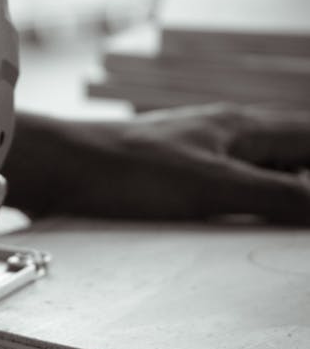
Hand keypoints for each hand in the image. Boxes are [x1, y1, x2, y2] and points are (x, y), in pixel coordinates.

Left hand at [6, 106, 309, 222]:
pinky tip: (242, 222)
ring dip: (280, 191)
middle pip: (289, 151)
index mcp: (242, 126)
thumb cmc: (130, 170)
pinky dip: (246, 201)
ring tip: (287, 222)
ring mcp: (198, 150)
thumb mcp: (213, 187)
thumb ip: (276, 195)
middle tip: (300, 221)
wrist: (62, 167)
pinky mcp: (174, 171)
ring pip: (258, 168)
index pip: (308, 134)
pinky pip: (227, 183)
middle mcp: (224, 132)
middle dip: (304, 180)